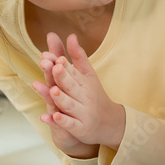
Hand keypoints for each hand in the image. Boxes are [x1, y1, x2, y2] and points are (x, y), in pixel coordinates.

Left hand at [38, 32, 125, 148]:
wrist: (112, 122)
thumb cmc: (95, 96)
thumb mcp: (88, 75)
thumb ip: (78, 56)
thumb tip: (71, 35)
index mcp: (85, 82)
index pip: (73, 72)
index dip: (65, 66)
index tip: (57, 58)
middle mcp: (84, 96)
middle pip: (72, 86)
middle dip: (63, 78)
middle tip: (55, 68)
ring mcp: (82, 113)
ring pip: (70, 105)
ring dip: (61, 98)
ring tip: (53, 91)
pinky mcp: (80, 128)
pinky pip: (70, 124)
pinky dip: (62, 121)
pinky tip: (54, 117)